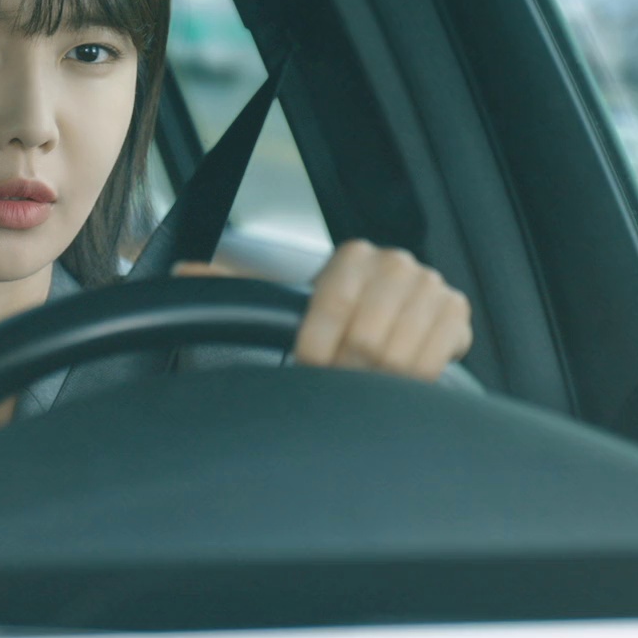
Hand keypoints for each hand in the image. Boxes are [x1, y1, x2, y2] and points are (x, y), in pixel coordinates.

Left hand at [174, 239, 471, 381]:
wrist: (391, 329)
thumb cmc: (330, 321)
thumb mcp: (284, 303)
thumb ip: (233, 288)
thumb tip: (179, 274)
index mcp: (354, 255)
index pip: (331, 304)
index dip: (316, 345)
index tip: (308, 363)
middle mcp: (397, 263)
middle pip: (366, 337)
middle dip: (347, 371)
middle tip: (339, 379)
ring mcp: (432, 286)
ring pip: (399, 354)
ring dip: (378, 381)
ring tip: (366, 382)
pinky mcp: (458, 315)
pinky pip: (434, 360)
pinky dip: (413, 381)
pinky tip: (398, 380)